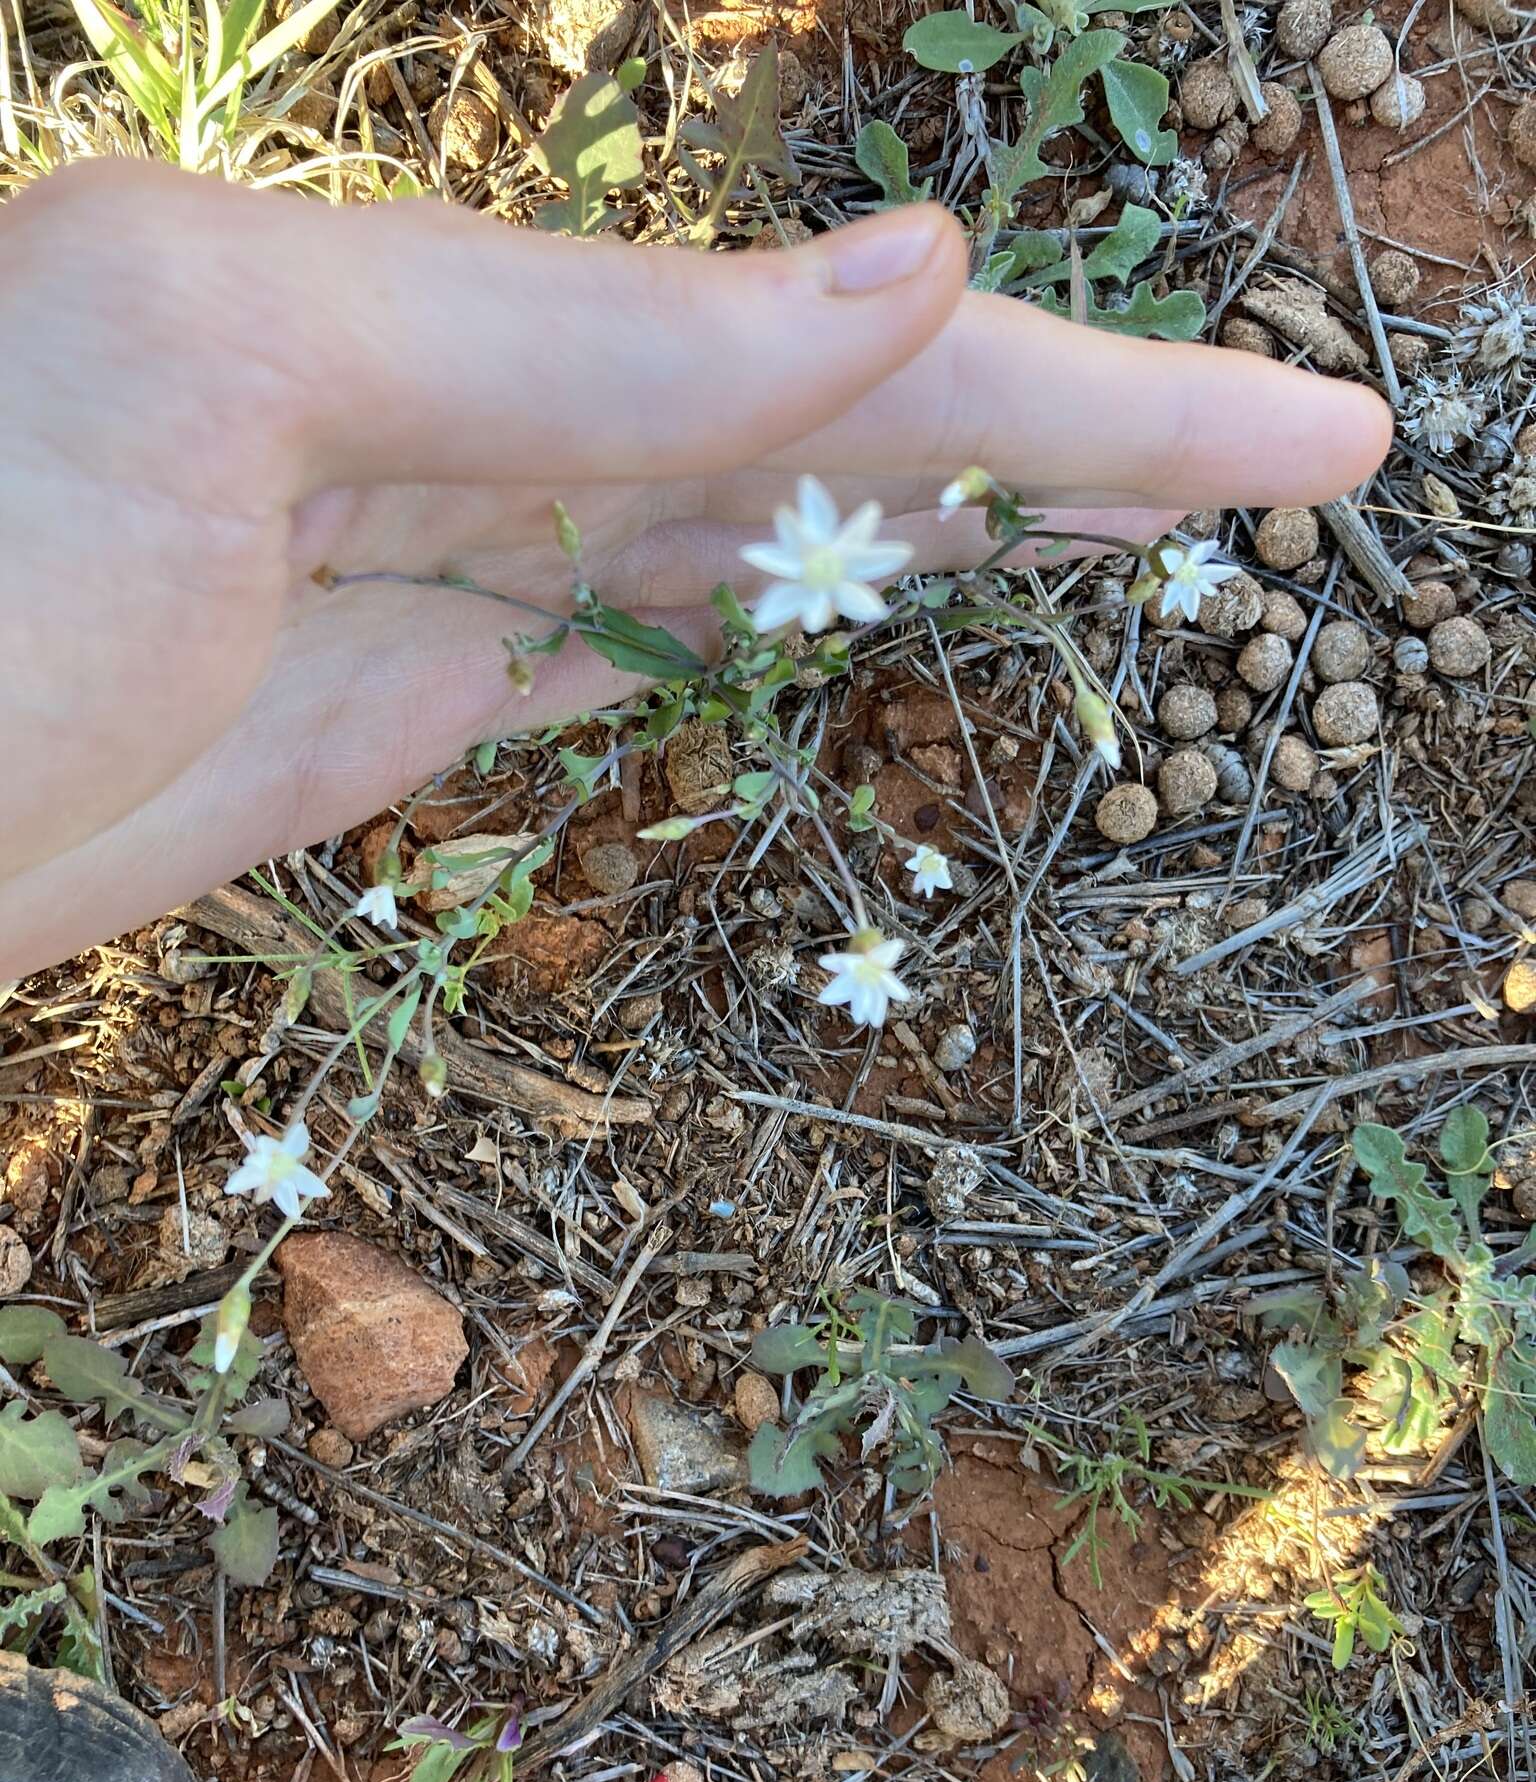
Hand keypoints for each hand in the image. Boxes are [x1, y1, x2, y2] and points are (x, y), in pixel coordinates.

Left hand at [0, 161, 1388, 977]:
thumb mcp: (219, 370)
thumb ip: (558, 334)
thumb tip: (906, 276)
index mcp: (448, 313)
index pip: (829, 348)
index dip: (1067, 386)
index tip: (1294, 431)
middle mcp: (468, 417)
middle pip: (840, 423)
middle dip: (1064, 434)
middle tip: (1295, 455)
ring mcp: (442, 565)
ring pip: (761, 527)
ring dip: (946, 518)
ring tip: (1130, 512)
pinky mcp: (396, 702)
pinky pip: (638, 637)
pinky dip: (775, 616)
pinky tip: (866, 600)